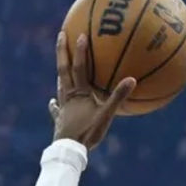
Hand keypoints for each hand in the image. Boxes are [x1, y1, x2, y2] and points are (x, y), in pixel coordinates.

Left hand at [50, 33, 135, 149]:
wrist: (70, 151)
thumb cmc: (88, 132)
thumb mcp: (106, 115)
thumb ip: (118, 97)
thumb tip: (132, 79)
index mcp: (79, 93)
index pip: (79, 67)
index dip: (80, 51)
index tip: (80, 34)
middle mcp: (68, 97)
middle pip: (63, 70)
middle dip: (62, 51)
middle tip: (60, 35)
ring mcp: (62, 108)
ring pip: (60, 85)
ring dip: (60, 73)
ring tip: (60, 65)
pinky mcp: (60, 120)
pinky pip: (57, 109)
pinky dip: (55, 104)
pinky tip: (53, 102)